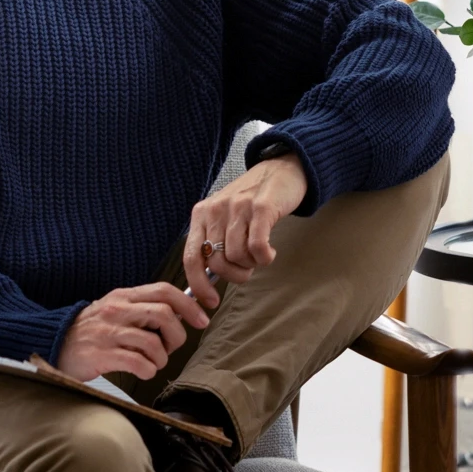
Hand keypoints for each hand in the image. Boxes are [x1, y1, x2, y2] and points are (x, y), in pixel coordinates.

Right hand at [58, 282, 209, 382]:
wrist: (54, 343)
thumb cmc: (92, 330)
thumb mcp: (116, 309)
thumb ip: (144, 308)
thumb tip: (181, 313)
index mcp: (124, 296)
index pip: (164, 291)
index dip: (190, 304)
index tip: (203, 318)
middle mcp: (117, 310)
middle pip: (164, 315)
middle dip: (177, 335)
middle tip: (171, 347)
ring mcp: (109, 333)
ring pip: (153, 343)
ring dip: (161, 357)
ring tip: (153, 361)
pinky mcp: (102, 355)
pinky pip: (139, 363)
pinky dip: (148, 370)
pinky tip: (142, 370)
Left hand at [183, 152, 307, 308]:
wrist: (281, 169)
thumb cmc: (252, 200)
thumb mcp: (224, 217)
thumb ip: (214, 242)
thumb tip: (207, 281)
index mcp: (201, 214)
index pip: (191, 257)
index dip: (198, 285)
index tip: (210, 302)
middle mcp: (215, 210)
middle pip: (217, 263)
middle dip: (234, 276)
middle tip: (248, 269)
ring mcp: (238, 207)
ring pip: (238, 257)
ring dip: (252, 265)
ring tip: (260, 255)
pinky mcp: (261, 207)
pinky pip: (258, 247)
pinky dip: (265, 258)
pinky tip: (270, 252)